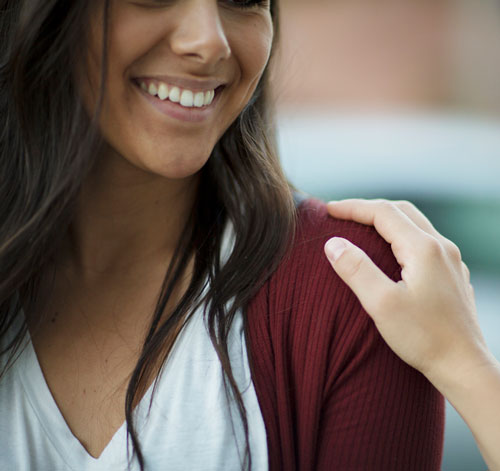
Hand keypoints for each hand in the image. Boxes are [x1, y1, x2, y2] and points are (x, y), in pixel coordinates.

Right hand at [323, 199, 491, 382]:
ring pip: (415, 226)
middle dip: (369, 210)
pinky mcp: (452, 275)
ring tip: (362, 229)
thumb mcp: (381, 304)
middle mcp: (441, 248)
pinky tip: (391, 253)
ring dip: (386, 221)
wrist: (464, 366)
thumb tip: (333, 243)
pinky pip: (424, 243)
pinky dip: (401, 237)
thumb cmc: (424, 338)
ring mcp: (451, 261)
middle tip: (343, 215)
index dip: (353, 208)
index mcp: (423, 249)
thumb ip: (356, 269)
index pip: (383, 213)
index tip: (329, 211)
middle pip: (401, 212)